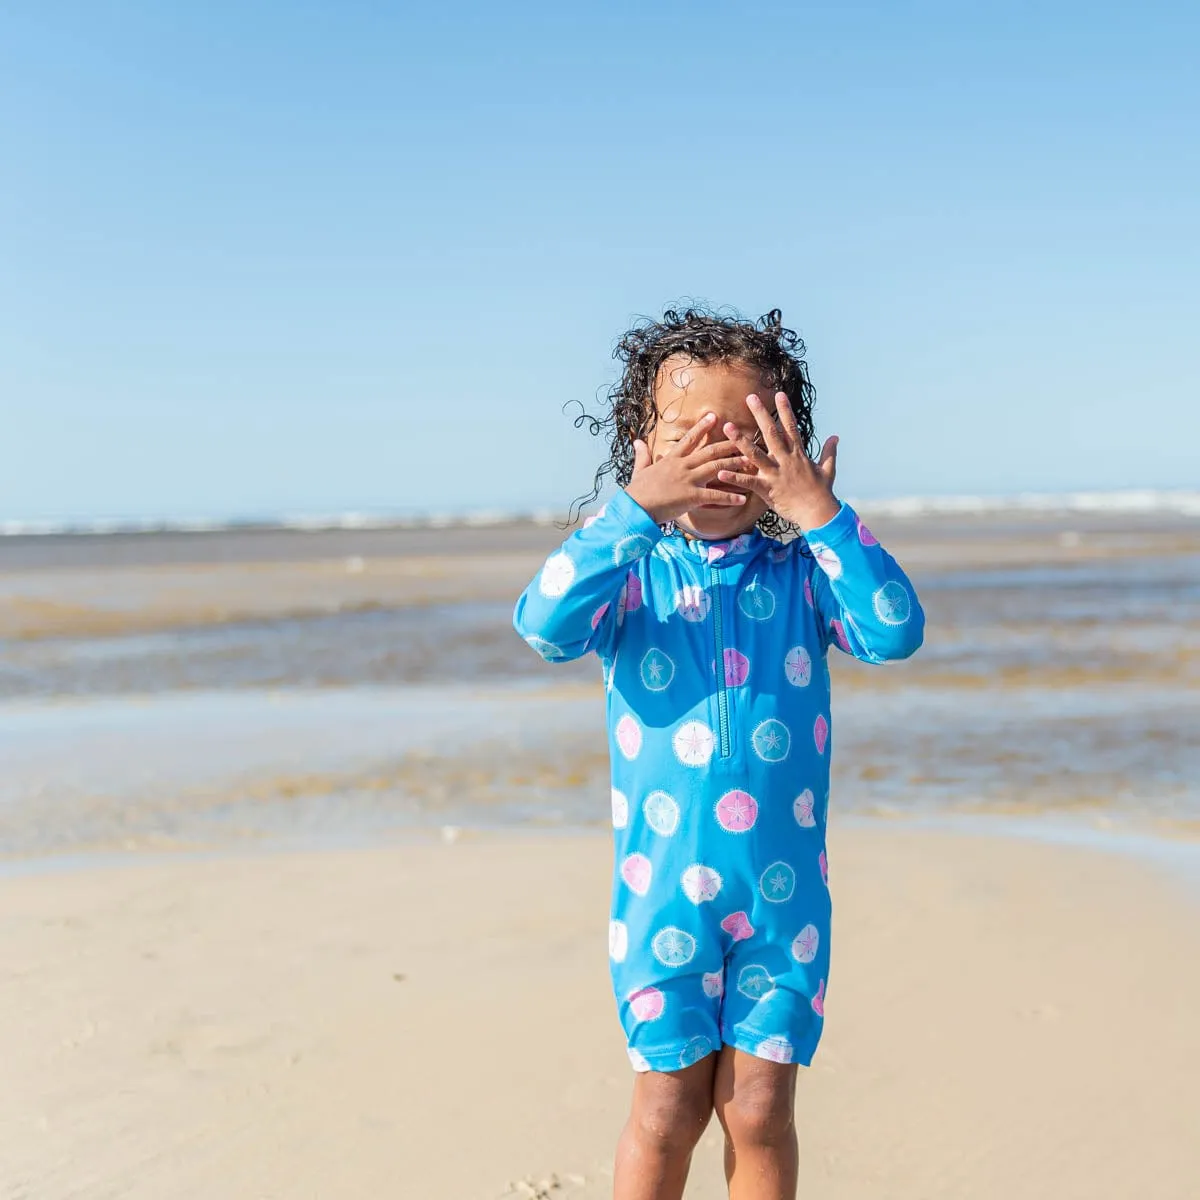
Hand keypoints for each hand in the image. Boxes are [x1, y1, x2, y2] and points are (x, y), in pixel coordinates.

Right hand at [625, 412, 751, 524]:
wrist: (635, 507)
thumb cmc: (636, 491)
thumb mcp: (639, 470)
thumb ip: (642, 455)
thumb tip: (637, 441)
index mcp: (671, 459)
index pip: (689, 439)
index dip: (702, 427)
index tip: (714, 416)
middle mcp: (682, 466)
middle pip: (709, 451)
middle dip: (728, 443)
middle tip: (743, 437)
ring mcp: (688, 480)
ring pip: (716, 468)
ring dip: (734, 464)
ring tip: (750, 462)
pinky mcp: (691, 496)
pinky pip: (715, 495)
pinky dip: (730, 497)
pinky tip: (742, 498)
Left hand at [717, 393, 840, 530]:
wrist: (819, 513)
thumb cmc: (822, 492)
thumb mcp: (828, 469)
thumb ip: (830, 451)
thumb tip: (836, 436)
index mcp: (799, 454)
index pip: (791, 427)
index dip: (784, 410)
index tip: (779, 394)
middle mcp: (786, 460)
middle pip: (771, 433)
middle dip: (760, 414)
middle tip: (750, 398)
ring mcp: (776, 474)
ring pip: (755, 453)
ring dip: (740, 440)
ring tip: (727, 427)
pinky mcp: (768, 489)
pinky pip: (748, 482)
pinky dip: (734, 477)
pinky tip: (720, 472)